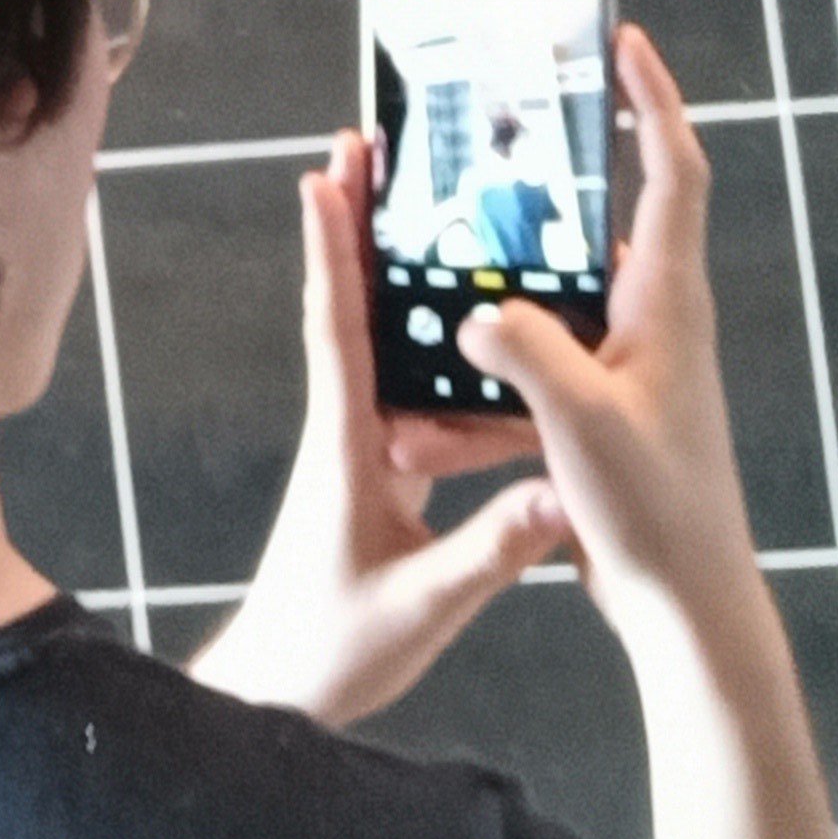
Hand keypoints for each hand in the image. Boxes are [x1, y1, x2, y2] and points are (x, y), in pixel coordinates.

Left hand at [190, 128, 574, 727]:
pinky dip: (425, 352)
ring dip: (390, 277)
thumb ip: (490, 551)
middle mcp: (344, 434)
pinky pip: (401, 394)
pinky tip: (465, 340)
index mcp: (346, 449)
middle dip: (357, 227)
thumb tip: (556, 493)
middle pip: (350, 310)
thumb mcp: (423, 605)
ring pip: (376, 346)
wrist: (281, 691)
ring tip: (414, 208)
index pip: (337, 330)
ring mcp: (356, 452)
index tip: (323, 175)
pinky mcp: (374, 477)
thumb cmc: (332, 649)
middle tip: (366, 147)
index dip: (332, 252)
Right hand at [453, 25, 764, 665]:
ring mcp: (632, 367)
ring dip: (500, 294)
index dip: (652, 100)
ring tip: (435, 276)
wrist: (686, 606)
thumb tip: (472, 316)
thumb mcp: (581, 421)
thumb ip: (525, 353)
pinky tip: (431, 405)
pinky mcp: (604, 411)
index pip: (672, 172)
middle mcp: (658, 323)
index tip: (622, 43)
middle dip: (548, 182)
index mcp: (669, 305)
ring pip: (556, 300)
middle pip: (605, 219)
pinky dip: (489, 372)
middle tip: (496, 137)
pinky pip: (538, 363)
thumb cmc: (658, 512)